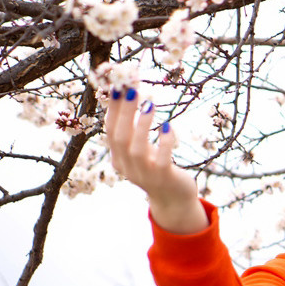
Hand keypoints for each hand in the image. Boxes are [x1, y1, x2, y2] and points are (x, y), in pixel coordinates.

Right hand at [104, 88, 207, 233]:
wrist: (174, 199)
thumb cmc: (158, 168)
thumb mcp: (142, 150)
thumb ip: (134, 131)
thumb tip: (131, 96)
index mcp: (118, 158)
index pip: (110, 130)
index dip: (112, 108)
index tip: (117, 86)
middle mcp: (127, 167)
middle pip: (120, 137)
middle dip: (124, 111)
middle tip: (132, 88)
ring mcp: (145, 174)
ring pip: (137, 149)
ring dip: (142, 124)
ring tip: (150, 102)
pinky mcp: (164, 178)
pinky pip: (162, 159)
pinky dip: (164, 142)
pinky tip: (169, 126)